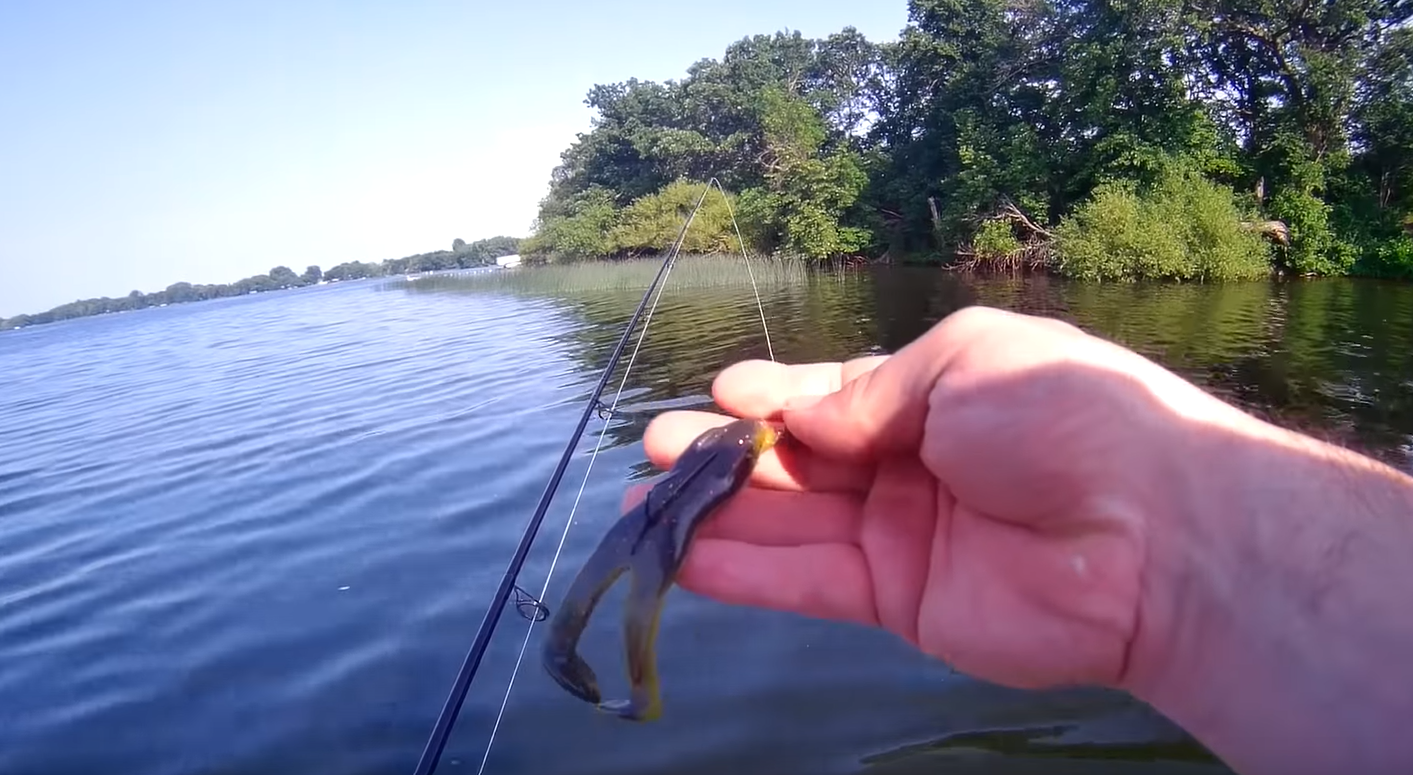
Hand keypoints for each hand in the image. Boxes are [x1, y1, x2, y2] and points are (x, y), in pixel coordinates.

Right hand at [637, 306, 1230, 691]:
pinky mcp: (899, 600)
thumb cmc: (1069, 417)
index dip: (771, 396)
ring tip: (642, 508)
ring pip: (791, 524)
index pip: (831, 396)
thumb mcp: (964, 363)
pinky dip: (747, 573)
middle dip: (724, 455)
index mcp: (933, 397)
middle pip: (798, 461)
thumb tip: (795, 414)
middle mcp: (909, 464)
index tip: (717, 395)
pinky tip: (687, 559)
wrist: (1155, 534)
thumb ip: (870, 391)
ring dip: (716, 516)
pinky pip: (809, 582)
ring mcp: (901, 534)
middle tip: (653, 449)